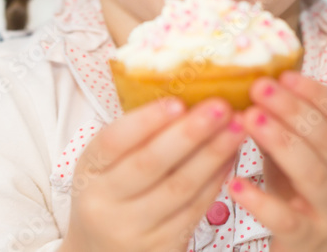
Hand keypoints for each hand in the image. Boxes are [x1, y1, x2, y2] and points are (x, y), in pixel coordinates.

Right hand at [62, 96, 247, 251]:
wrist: (102, 249)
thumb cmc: (112, 191)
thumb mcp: (107, 163)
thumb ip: (136, 134)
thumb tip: (185, 90)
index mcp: (88, 171)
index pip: (113, 142)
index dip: (145, 121)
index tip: (178, 101)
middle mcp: (104, 203)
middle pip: (151, 164)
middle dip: (190, 133)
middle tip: (222, 106)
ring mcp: (133, 230)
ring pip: (180, 188)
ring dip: (214, 154)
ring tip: (238, 126)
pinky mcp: (162, 248)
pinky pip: (195, 209)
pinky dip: (216, 180)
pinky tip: (231, 156)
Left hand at [226, 71, 326, 251]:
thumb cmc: (307, 194)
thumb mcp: (302, 157)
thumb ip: (285, 127)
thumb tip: (252, 87)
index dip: (313, 92)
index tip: (284, 74)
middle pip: (326, 138)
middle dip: (293, 109)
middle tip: (260, 88)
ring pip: (313, 173)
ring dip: (282, 142)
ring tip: (250, 119)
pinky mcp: (308, 239)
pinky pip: (286, 219)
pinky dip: (261, 201)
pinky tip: (235, 183)